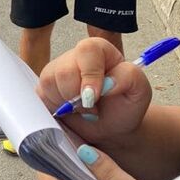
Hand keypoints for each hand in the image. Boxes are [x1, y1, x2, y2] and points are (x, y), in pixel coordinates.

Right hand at [36, 37, 151, 144]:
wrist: (112, 128)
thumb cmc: (124, 107)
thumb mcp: (140, 91)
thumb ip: (129, 77)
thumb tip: (107, 81)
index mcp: (99, 51)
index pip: (87, 50)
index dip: (90, 74)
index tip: (95, 96)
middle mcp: (75, 57)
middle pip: (65, 70)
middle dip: (78, 96)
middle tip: (92, 107)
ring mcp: (56, 72)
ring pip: (50, 84)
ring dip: (67, 105)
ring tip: (82, 109)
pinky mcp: (43, 88)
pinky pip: (40, 97)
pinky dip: (54, 109)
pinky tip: (69, 111)